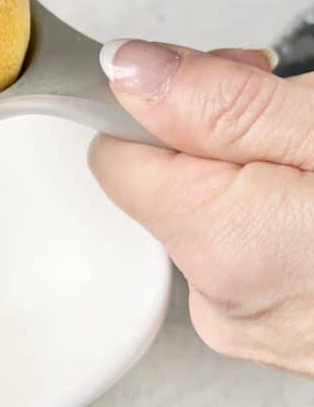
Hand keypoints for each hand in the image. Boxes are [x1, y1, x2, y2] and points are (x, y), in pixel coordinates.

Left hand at [89, 39, 313, 376]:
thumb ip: (220, 103)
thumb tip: (125, 70)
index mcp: (222, 244)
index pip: (116, 156)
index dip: (162, 107)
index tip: (214, 83)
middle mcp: (225, 302)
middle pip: (166, 185)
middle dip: (219, 138)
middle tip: (289, 117)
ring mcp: (255, 328)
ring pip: (211, 217)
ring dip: (252, 179)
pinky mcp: (281, 336)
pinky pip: (247, 255)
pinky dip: (274, 222)